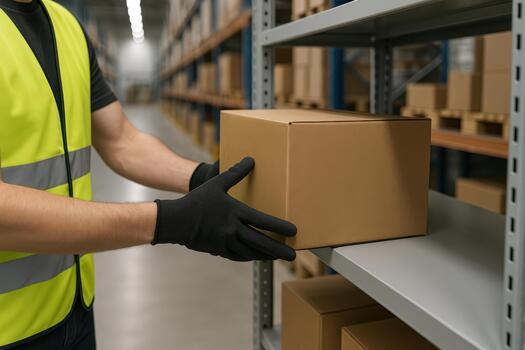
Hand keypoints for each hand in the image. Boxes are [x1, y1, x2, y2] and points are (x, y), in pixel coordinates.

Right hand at [153, 157, 295, 260]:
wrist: (176, 221)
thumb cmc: (196, 201)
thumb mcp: (216, 184)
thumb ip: (235, 173)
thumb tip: (250, 159)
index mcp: (235, 212)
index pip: (263, 221)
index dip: (280, 227)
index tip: (293, 231)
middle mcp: (232, 230)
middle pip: (261, 242)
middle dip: (278, 250)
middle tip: (292, 256)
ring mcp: (225, 242)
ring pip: (251, 252)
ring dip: (266, 255)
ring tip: (277, 256)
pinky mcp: (218, 250)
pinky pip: (238, 256)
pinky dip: (249, 256)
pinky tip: (256, 256)